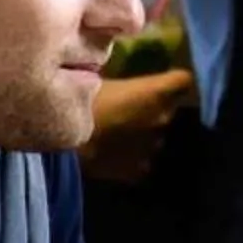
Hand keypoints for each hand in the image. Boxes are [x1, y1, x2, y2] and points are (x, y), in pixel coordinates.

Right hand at [83, 68, 191, 184]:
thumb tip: (118, 73)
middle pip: (168, 108)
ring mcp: (153, 147)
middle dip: (155, 108)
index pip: (183, 80)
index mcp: (155, 92)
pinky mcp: (138, 169)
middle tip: (132, 106)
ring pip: (156, 136)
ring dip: (145, 134)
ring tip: (120, 133)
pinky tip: (117, 155)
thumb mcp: (96, 80)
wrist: (60, 142)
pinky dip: (134, 159)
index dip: (174, 80)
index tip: (166, 79)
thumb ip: (118, 79)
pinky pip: (143, 162)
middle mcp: (161, 118)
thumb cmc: (76, 103)